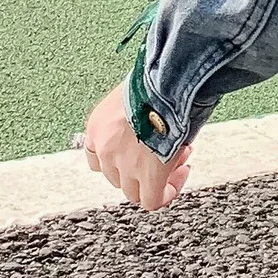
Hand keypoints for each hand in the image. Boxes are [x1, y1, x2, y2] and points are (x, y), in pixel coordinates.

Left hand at [81, 81, 192, 211]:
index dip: (124, 158)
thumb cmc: (157, 77)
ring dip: (156, 179)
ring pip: (134, 191)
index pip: (99, 157)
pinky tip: (180, 176)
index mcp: (98, 126)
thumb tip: (155, 114)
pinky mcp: (147, 176)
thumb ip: (137, 111)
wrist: (168, 80)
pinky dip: (166, 193)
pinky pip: (153, 200)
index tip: (143, 150)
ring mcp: (124, 165)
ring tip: (179, 158)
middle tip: (167, 151)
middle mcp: (105, 148)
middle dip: (142, 168)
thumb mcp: (135, 94)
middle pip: (117, 176)